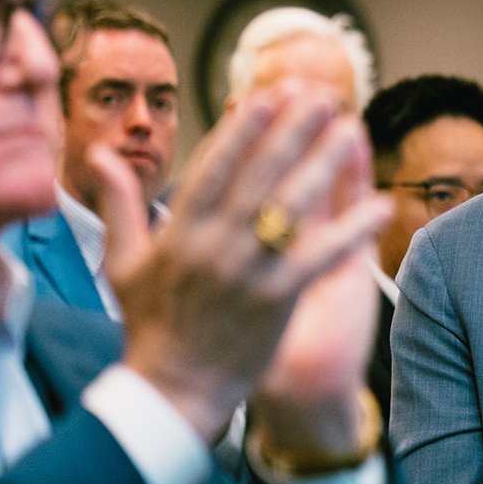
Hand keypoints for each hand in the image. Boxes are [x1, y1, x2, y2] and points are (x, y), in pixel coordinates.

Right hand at [97, 86, 392, 443]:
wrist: (172, 391)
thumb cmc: (150, 326)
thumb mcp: (123, 262)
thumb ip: (120, 204)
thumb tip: (101, 152)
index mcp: (177, 231)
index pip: (215, 166)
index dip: (244, 127)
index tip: (270, 92)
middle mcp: (211, 244)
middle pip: (258, 174)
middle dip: (291, 129)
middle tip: (321, 92)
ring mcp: (245, 271)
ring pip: (291, 205)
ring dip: (324, 163)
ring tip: (351, 127)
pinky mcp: (276, 300)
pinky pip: (320, 255)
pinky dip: (351, 230)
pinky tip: (381, 205)